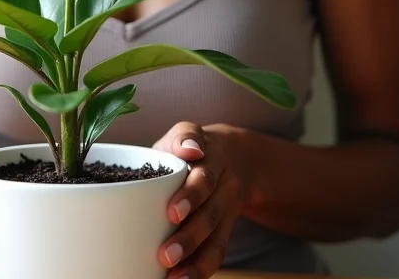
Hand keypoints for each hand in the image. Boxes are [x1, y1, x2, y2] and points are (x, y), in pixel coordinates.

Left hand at [153, 123, 244, 278]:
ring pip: (215, 232)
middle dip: (188, 233)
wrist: (232, 157)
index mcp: (207, 151)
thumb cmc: (190, 148)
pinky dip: (202, 268)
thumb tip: (187, 149)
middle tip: (165, 253)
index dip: (190, 189)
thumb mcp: (182, 134)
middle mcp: (221, 177)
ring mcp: (227, 203)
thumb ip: (179, 140)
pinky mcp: (226, 226)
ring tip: (173, 274)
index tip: (173, 211)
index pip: (201, 169)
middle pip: (208, 208)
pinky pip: (218, 249)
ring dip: (195, 257)